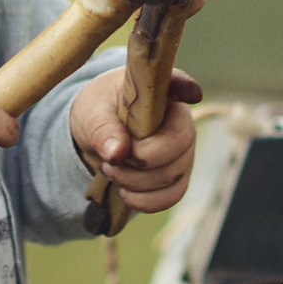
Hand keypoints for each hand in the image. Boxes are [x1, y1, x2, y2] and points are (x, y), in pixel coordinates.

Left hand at [68, 68, 202, 214]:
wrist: (97, 137)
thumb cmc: (98, 111)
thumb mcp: (91, 112)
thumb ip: (102, 128)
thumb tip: (117, 153)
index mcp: (159, 90)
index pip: (179, 83)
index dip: (187, 88)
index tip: (191, 94)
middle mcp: (179, 118)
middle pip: (180, 143)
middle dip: (142, 159)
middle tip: (111, 159)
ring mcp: (183, 150)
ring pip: (174, 175)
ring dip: (136, 182)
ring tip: (111, 170)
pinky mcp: (178, 176)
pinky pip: (172, 195)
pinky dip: (144, 201)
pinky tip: (124, 191)